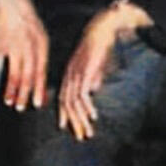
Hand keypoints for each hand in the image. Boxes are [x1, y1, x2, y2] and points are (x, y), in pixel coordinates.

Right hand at [0, 0, 48, 111]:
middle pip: (29, 75)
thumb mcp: (37, 33)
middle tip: (21, 108)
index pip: (41, 71)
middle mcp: (29, 45)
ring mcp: (14, 44)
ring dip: (12, 89)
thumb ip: (38, 54)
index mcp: (40, 43)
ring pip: (15, 72)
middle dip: (25, 94)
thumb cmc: (23, 18)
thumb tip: (39, 78)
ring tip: (9, 101)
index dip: (39, 89)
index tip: (37, 104)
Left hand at [58, 1, 150, 140]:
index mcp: (70, 73)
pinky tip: (93, 117)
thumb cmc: (100, 45)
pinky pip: (82, 94)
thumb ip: (94, 77)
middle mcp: (70, 74)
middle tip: (80, 137)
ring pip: (73, 102)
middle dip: (73, 122)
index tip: (67, 127)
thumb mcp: (95, 64)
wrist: (102, 28)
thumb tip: (94, 89)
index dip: (65, 113)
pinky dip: (87, 107)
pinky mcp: (85, 71)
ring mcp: (76, 73)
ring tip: (87, 133)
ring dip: (80, 119)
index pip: (63, 97)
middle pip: (66, 103)